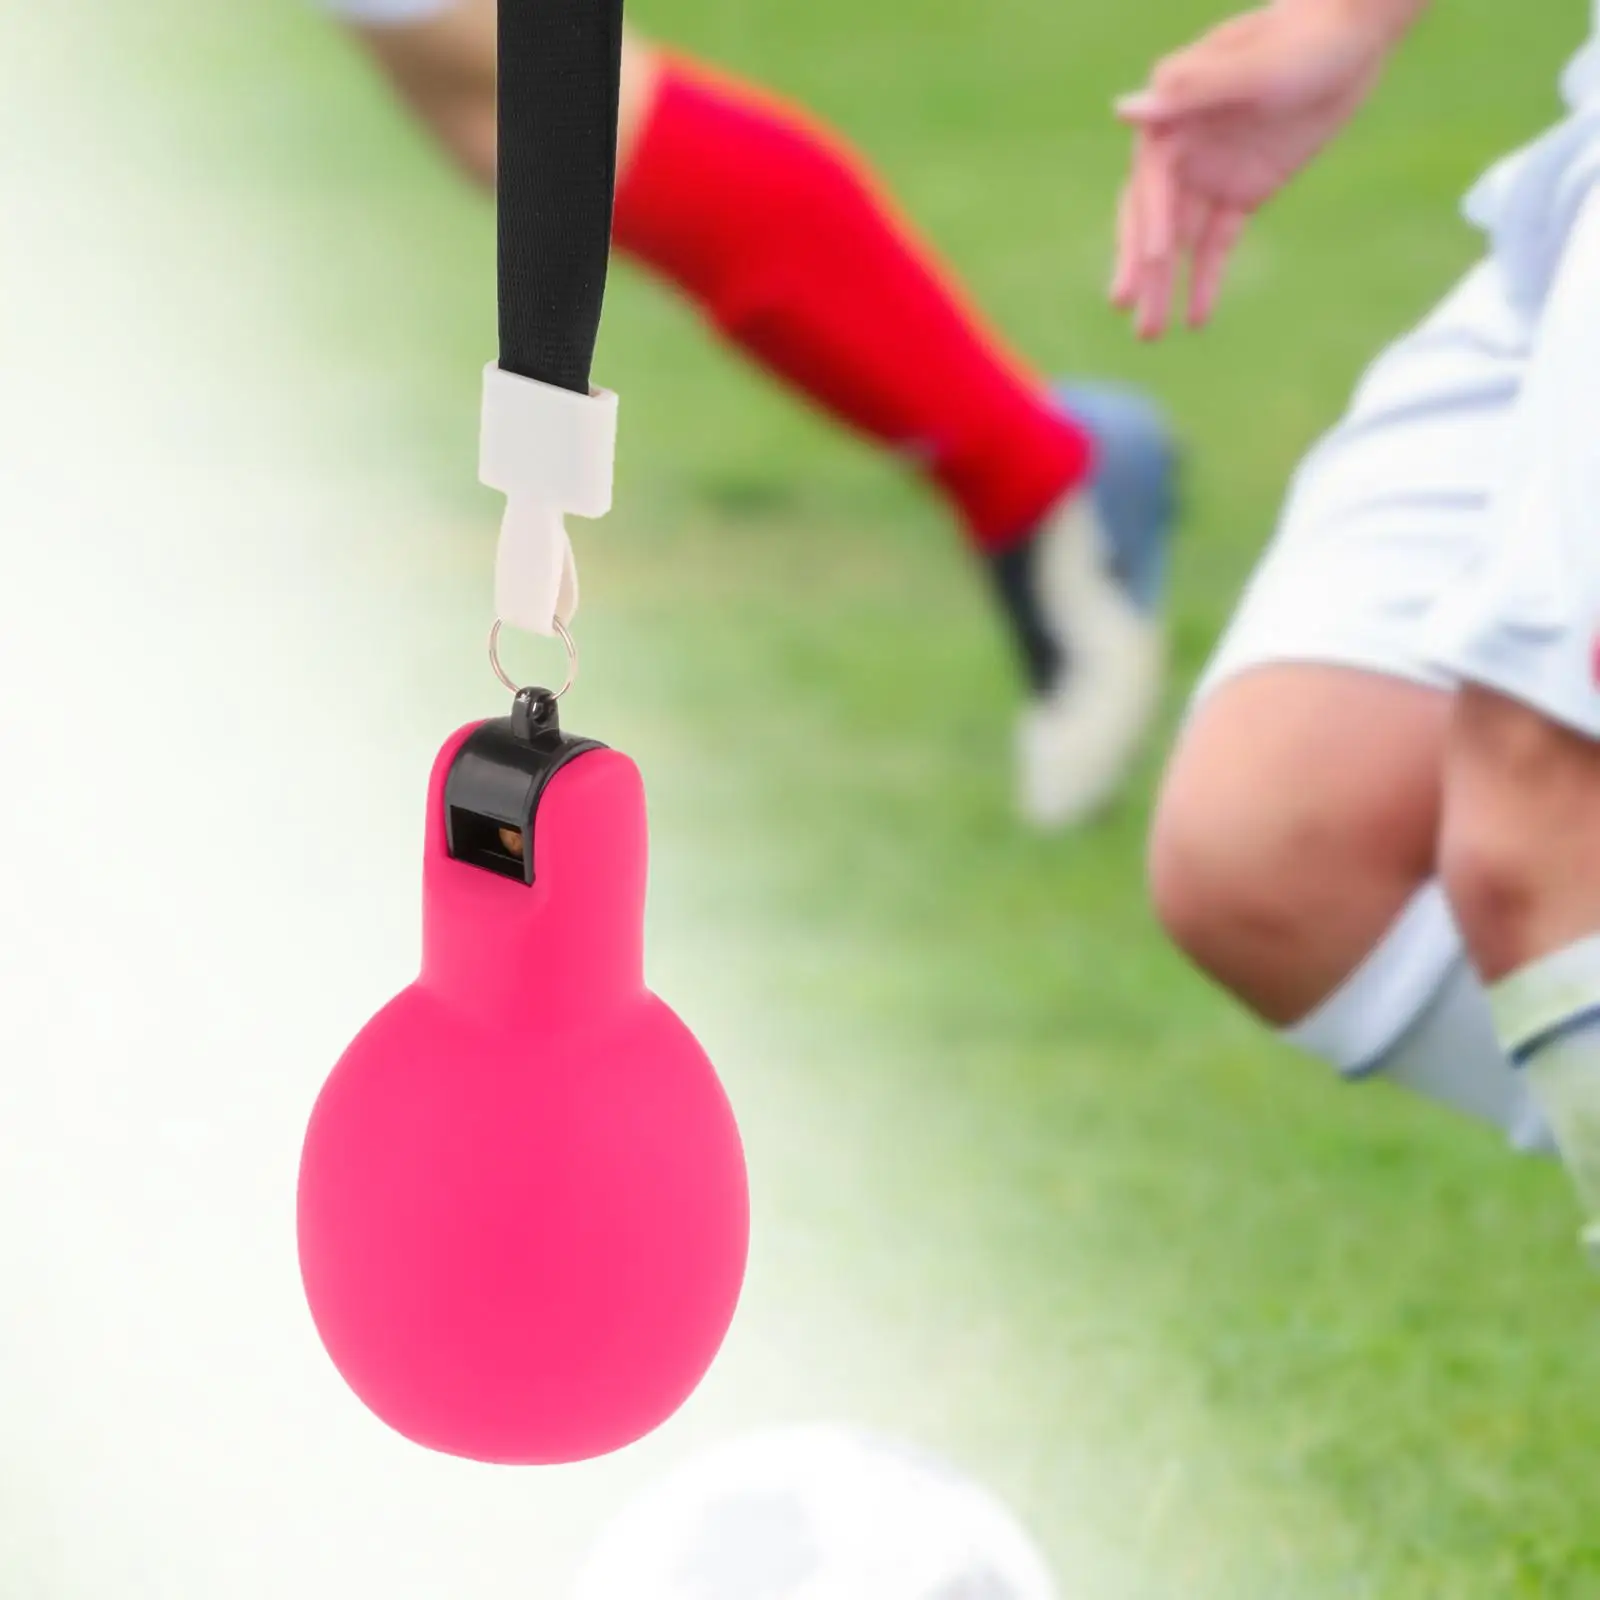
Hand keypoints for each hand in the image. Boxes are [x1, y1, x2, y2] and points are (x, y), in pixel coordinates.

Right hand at [1111, 1, 1406, 337]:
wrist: (1353, 34)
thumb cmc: (1302, 38)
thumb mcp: (1252, 65)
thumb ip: (1191, 91)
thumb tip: (1123, 111)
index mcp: (1170, 116)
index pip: (1152, 180)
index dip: (1152, 220)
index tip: (1159, 258)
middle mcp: (1180, 150)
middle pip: (1153, 219)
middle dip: (1142, 268)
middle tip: (1129, 311)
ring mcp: (1208, 174)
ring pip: (1180, 242)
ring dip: (1164, 288)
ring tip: (1151, 336)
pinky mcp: (1240, 193)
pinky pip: (1216, 245)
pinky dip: (1206, 281)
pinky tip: (1196, 320)